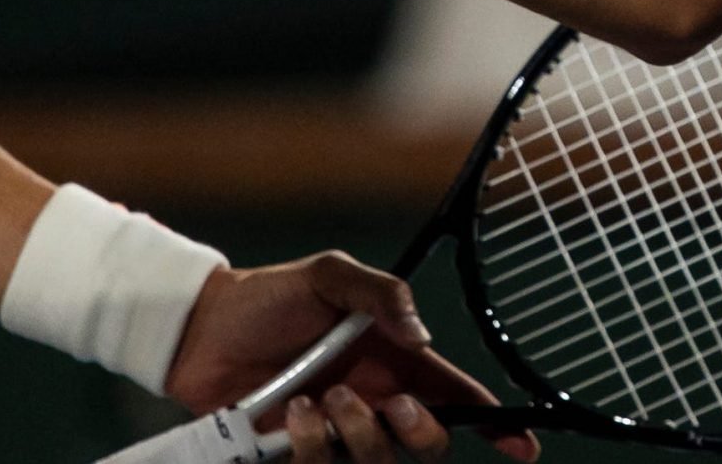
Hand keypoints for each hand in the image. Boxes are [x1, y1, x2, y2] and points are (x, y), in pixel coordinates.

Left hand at [166, 255, 537, 462]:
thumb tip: (421, 334)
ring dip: (354, 436)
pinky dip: (313, 450)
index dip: (493, 425)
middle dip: (419, 432)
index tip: (521, 445)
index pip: (454, 399)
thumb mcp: (326, 276)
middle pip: (427, 446)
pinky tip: (288, 416)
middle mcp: (371, 406)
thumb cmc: (267, 298)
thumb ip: (380, 292)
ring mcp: (336, 437)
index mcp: (390, 363)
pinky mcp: (300, 460)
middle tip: (386, 403)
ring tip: (317, 399)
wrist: (200, 328)